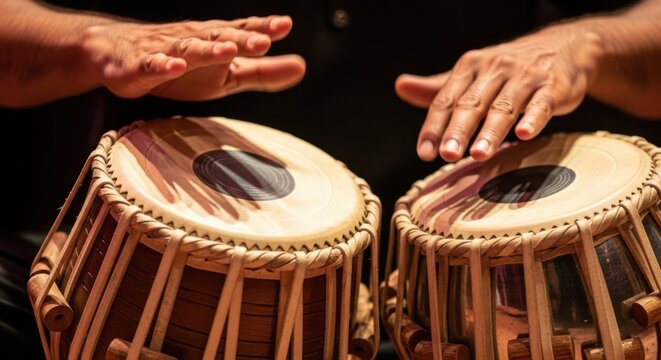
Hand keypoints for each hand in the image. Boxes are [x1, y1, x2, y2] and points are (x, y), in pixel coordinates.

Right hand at [81, 15, 304, 99]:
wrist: (121, 56)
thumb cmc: (183, 65)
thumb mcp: (229, 75)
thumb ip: (263, 73)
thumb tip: (302, 67)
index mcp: (217, 41)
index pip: (242, 31)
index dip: (263, 28)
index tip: (284, 26)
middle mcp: (194, 39)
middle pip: (220, 37)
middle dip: (242, 39)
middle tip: (264, 42)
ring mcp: (166, 50)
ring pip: (189, 48)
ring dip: (208, 50)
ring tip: (228, 52)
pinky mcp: (140, 67)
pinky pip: (152, 65)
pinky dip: (163, 65)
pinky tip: (174, 66)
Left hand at [396, 24, 603, 161]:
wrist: (565, 46)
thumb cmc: (510, 69)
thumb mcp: (471, 74)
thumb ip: (438, 87)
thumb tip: (401, 87)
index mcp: (470, 67)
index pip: (446, 99)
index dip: (434, 126)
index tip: (424, 152)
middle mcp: (495, 69)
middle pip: (472, 103)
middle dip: (458, 130)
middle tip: (447, 154)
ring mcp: (525, 77)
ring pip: (504, 106)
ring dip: (491, 131)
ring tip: (479, 154)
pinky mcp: (554, 86)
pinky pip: (542, 103)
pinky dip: (533, 118)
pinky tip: (525, 134)